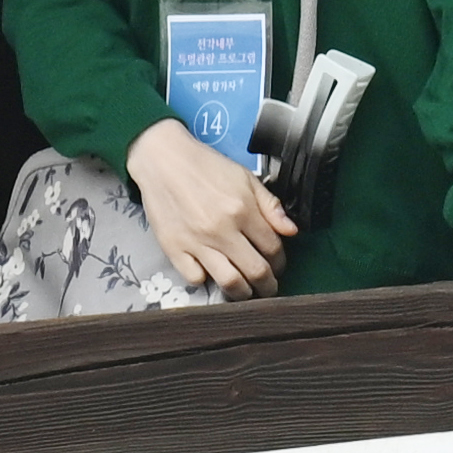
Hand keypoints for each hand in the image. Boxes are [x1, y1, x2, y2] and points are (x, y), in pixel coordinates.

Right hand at [124, 115, 294, 296]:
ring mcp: (196, 242)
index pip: (273, 248)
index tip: (278, 264)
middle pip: (256, 271)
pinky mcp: (174, 248)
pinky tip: (210, 273)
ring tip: (246, 291)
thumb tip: (291, 231)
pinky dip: (206, 280)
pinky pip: (195, 279)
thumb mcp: (245, 177)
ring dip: (243, 292)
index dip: (281, 261)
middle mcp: (221, 230)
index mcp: (242, 210)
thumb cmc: (204, 166)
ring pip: (230, 282)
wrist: (162, 159)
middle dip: (269, 285)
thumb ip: (270, 206)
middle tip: (268, 286)